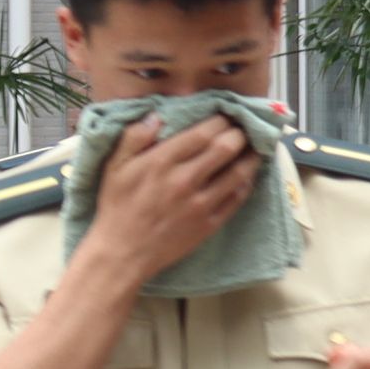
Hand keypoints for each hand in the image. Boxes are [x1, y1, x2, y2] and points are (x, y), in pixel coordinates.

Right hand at [82, 118, 260, 290]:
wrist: (123, 253)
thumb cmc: (117, 206)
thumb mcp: (114, 166)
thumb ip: (134, 137)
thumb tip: (157, 115)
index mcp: (162, 161)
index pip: (203, 133)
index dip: (221, 120)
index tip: (225, 115)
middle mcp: (185, 180)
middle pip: (226, 148)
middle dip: (240, 133)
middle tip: (243, 128)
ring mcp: (200, 204)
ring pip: (238, 173)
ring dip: (251, 157)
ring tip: (255, 148)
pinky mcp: (209, 225)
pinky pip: (236, 200)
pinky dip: (246, 184)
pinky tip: (247, 176)